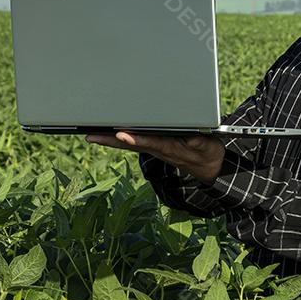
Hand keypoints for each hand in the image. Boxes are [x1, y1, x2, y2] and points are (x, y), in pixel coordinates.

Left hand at [85, 131, 225, 185]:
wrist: (208, 165)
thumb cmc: (206, 151)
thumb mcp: (206, 145)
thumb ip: (198, 141)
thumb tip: (192, 139)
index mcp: (170, 147)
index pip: (150, 142)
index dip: (135, 139)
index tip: (121, 134)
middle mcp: (158, 149)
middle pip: (131, 144)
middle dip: (111, 140)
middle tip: (92, 136)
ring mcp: (155, 149)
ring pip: (129, 145)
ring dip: (110, 140)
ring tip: (93, 136)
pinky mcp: (156, 147)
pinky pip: (134, 144)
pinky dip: (120, 140)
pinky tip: (109, 137)